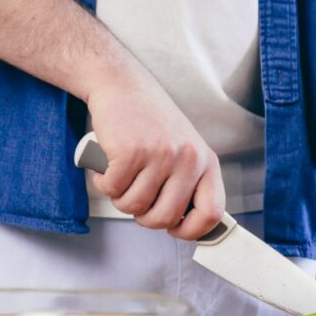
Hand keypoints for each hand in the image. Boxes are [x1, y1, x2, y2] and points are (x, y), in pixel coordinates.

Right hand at [84, 66, 224, 239]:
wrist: (122, 84)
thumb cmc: (150, 121)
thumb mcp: (184, 150)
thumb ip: (188, 182)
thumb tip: (186, 223)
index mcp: (206, 162)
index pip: (212, 214)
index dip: (191, 230)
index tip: (174, 229)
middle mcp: (188, 159)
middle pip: (165, 218)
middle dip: (144, 217)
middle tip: (136, 199)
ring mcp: (160, 155)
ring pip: (134, 206)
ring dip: (119, 198)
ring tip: (121, 175)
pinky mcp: (131, 152)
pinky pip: (112, 190)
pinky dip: (103, 183)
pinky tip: (106, 167)